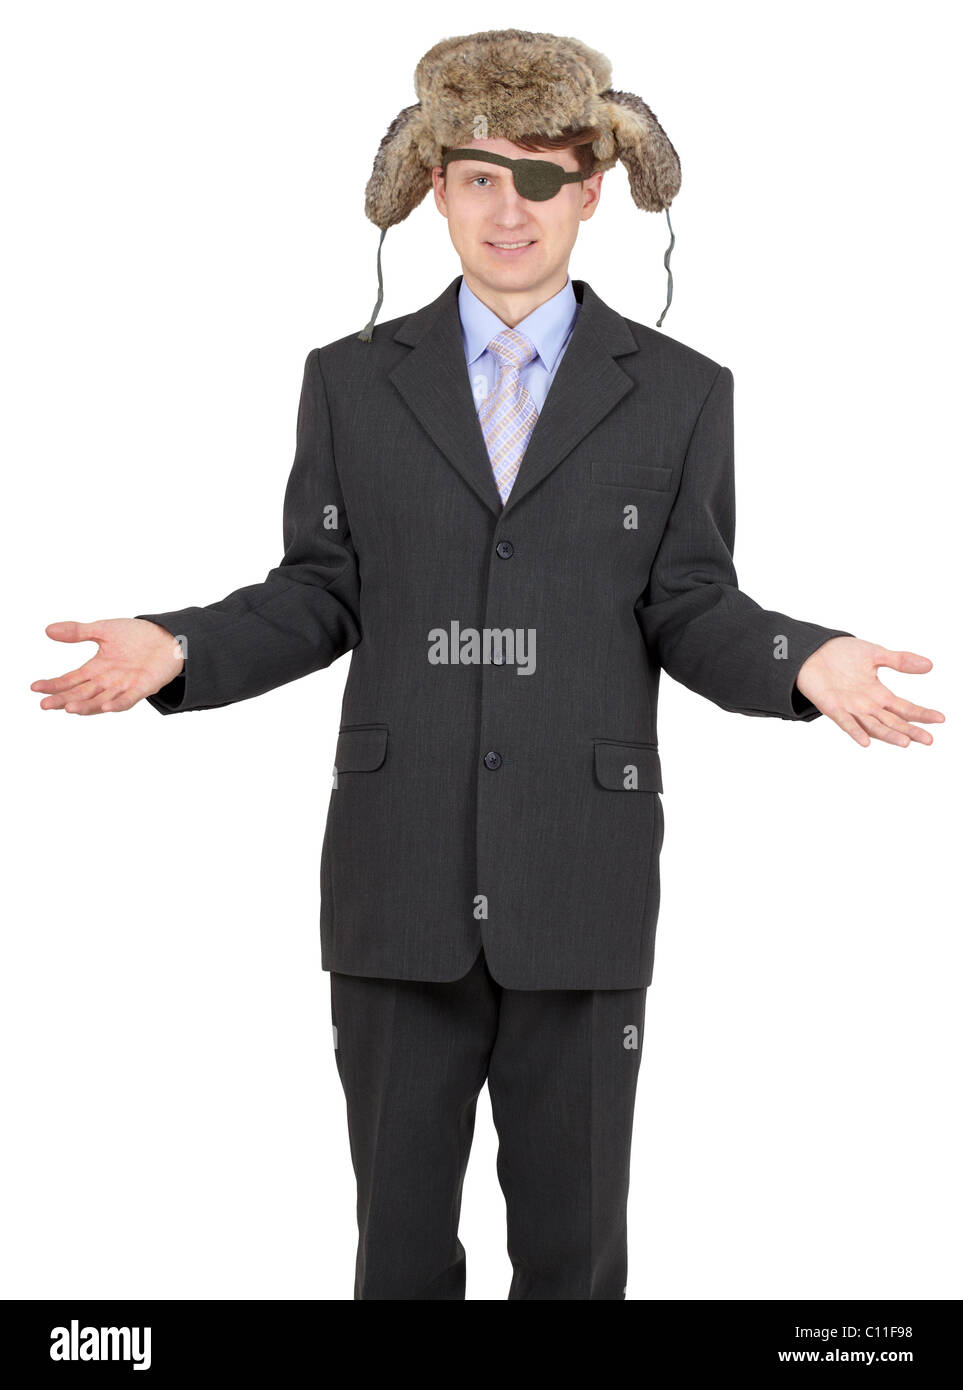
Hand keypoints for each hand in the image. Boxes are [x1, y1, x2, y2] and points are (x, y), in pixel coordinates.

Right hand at [31, 619, 184, 714]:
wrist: (168, 636)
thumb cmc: (136, 635)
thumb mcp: (103, 630)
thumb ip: (78, 632)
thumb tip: (48, 630)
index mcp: (96, 668)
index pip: (70, 680)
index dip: (54, 685)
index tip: (35, 687)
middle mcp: (107, 681)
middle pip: (81, 694)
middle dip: (62, 700)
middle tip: (44, 705)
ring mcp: (124, 686)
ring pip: (100, 700)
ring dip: (85, 706)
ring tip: (68, 708)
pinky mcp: (143, 688)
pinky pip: (128, 699)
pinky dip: (117, 704)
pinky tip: (106, 707)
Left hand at [794, 636, 944, 746]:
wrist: (812, 651)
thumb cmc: (841, 655)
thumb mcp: (875, 655)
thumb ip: (900, 661)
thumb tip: (929, 665)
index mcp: (878, 694)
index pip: (905, 708)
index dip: (922, 714)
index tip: (941, 719)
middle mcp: (867, 705)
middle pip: (893, 722)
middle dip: (911, 731)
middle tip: (929, 740)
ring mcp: (850, 708)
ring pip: (873, 726)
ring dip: (889, 735)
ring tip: (906, 742)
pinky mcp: (832, 707)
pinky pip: (845, 722)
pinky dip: (855, 732)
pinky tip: (866, 741)